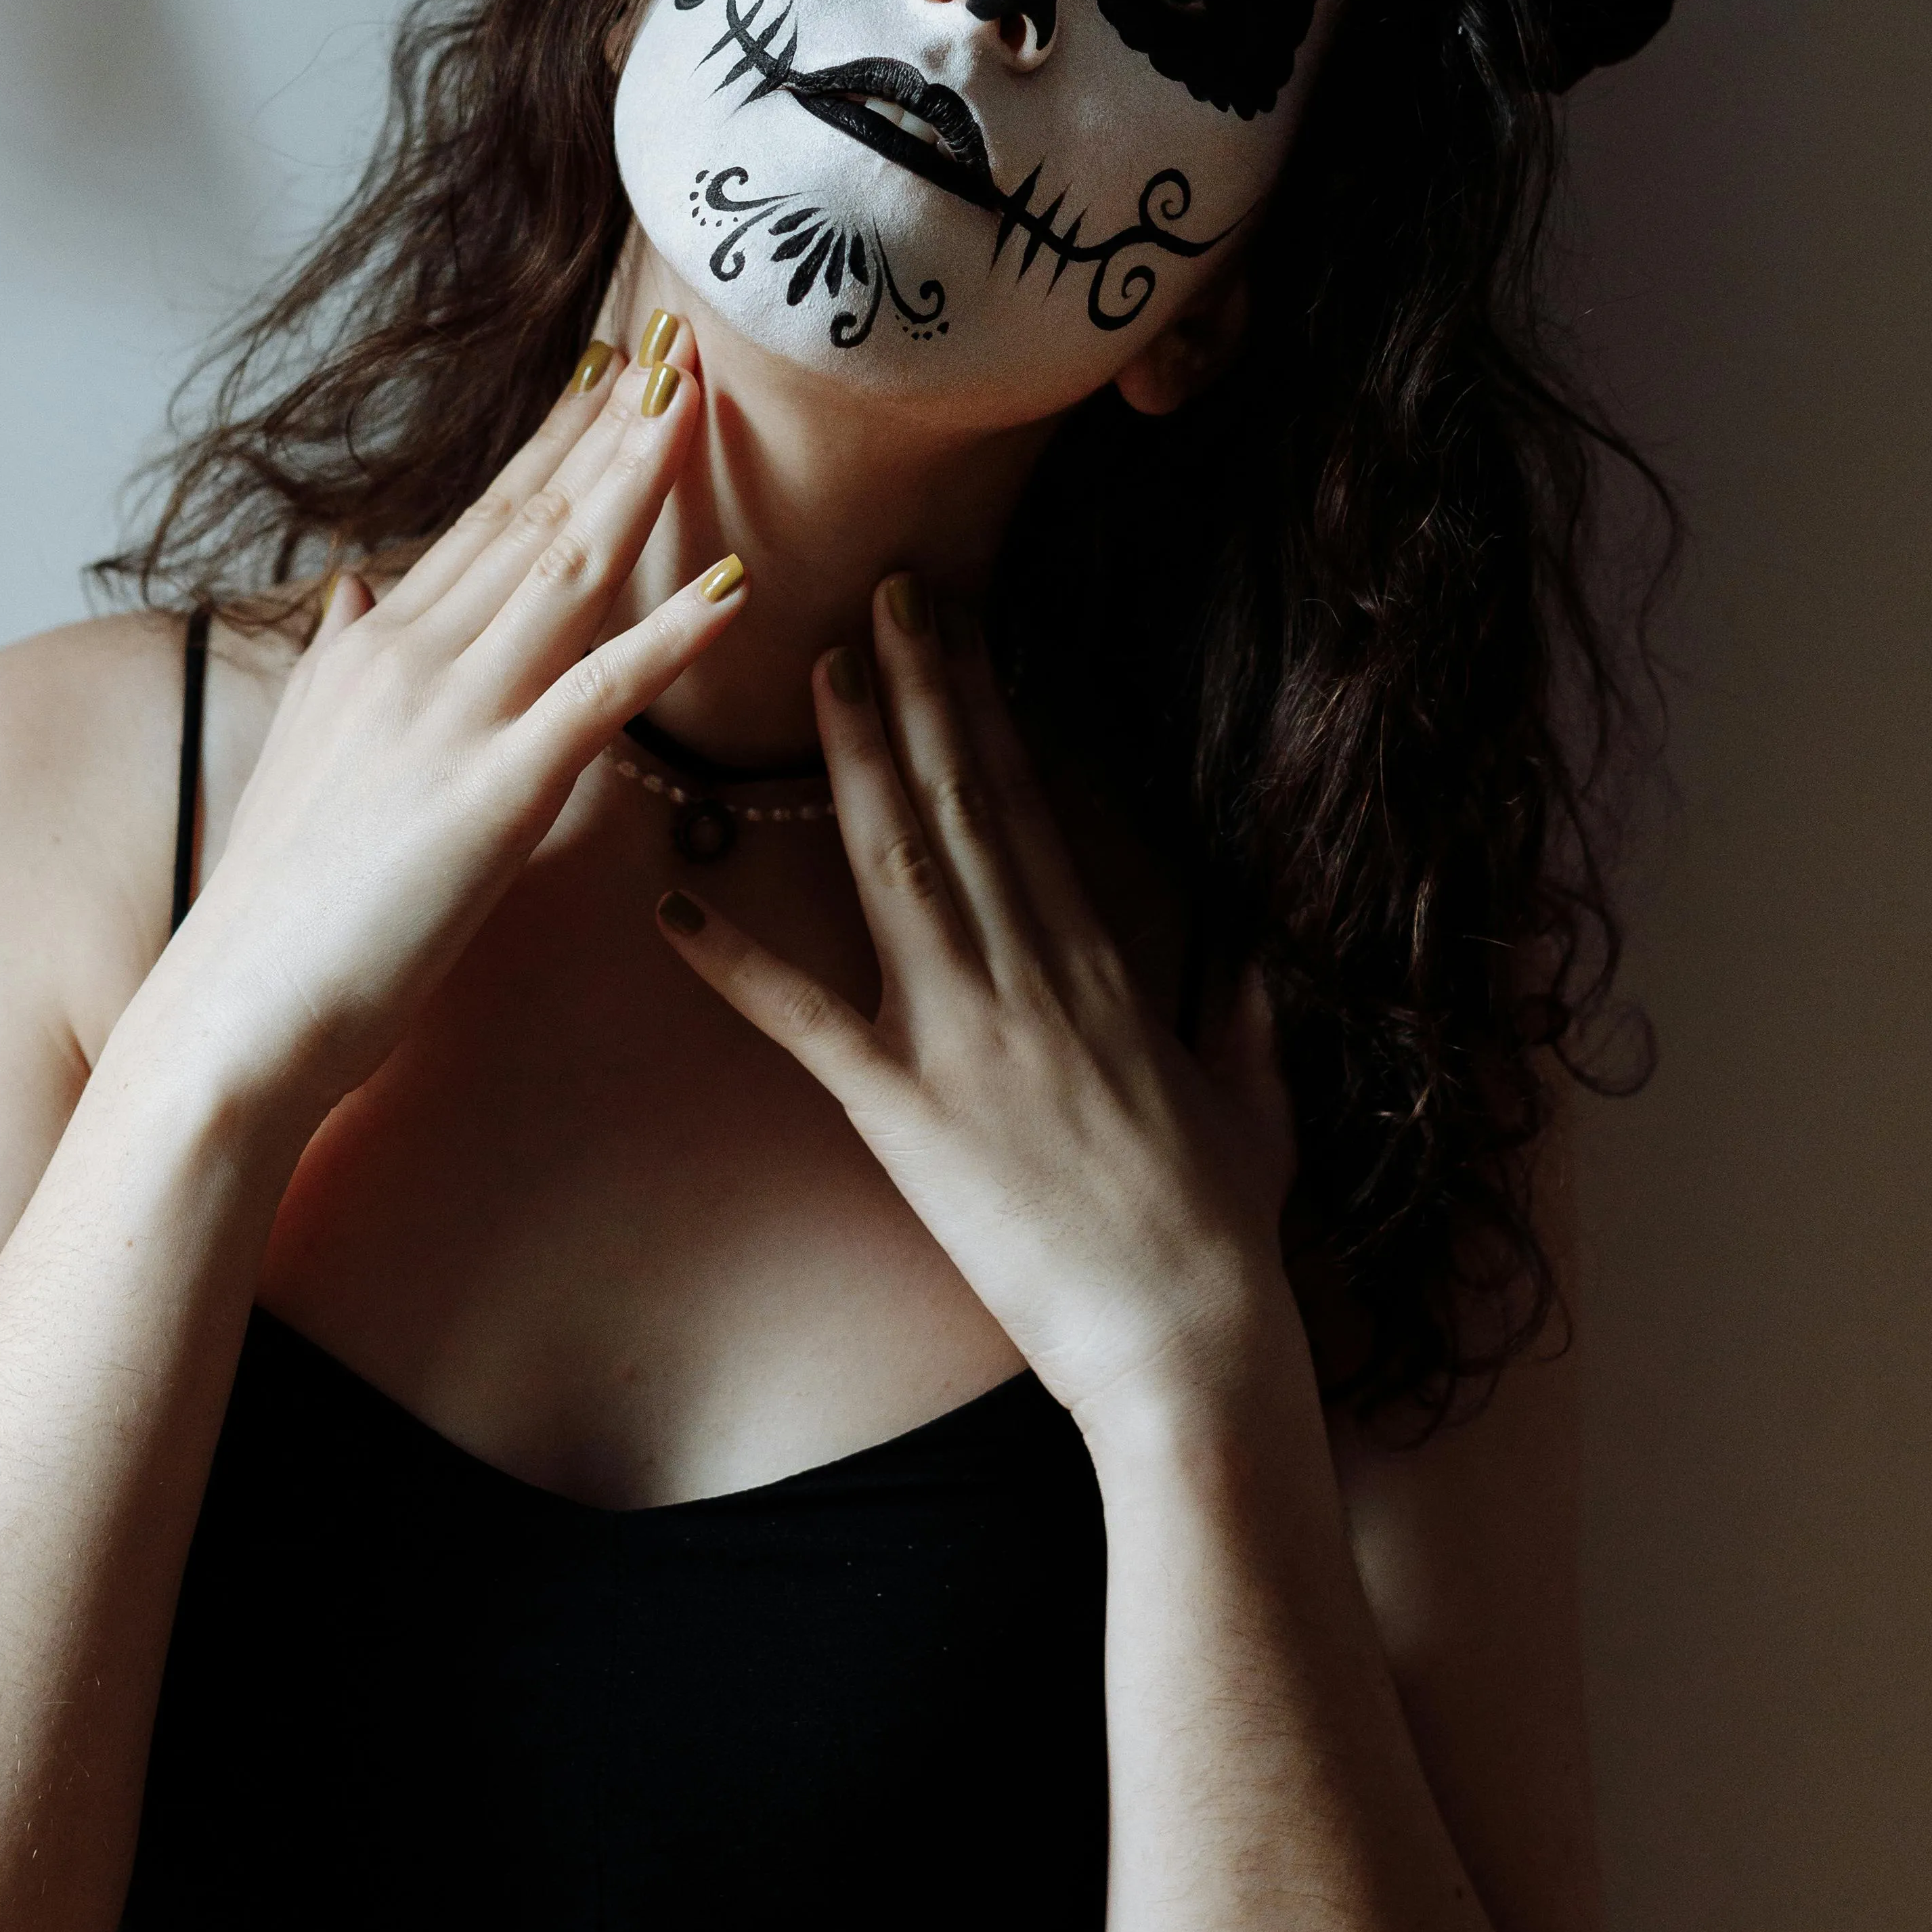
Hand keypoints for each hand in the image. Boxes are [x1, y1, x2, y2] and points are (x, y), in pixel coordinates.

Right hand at [149, 328, 742, 1128]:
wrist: (232, 1016)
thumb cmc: (280, 909)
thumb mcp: (309, 753)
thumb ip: (340, 661)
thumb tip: (358, 583)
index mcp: (374, 647)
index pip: (486, 517)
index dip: (557, 437)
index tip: (612, 365)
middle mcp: (408, 654)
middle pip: (536, 515)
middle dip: (614, 423)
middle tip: (683, 336)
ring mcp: (452, 717)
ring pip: (569, 568)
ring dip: (643, 479)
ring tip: (704, 399)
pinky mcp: (494, 792)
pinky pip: (597, 692)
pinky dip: (670, 635)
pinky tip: (734, 586)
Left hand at [652, 580, 1301, 1432]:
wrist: (1192, 1337)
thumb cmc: (1225, 1233)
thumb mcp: (1257, 1101)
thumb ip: (1247, 1020)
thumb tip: (1260, 965)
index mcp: (1100, 966)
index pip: (1029, 806)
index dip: (984, 710)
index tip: (957, 633)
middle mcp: (1029, 975)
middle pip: (961, 804)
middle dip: (916, 692)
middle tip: (877, 594)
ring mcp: (966, 1036)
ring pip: (894, 867)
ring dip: (849, 765)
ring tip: (814, 671)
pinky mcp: (907, 1112)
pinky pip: (803, 1023)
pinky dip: (733, 963)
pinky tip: (670, 905)